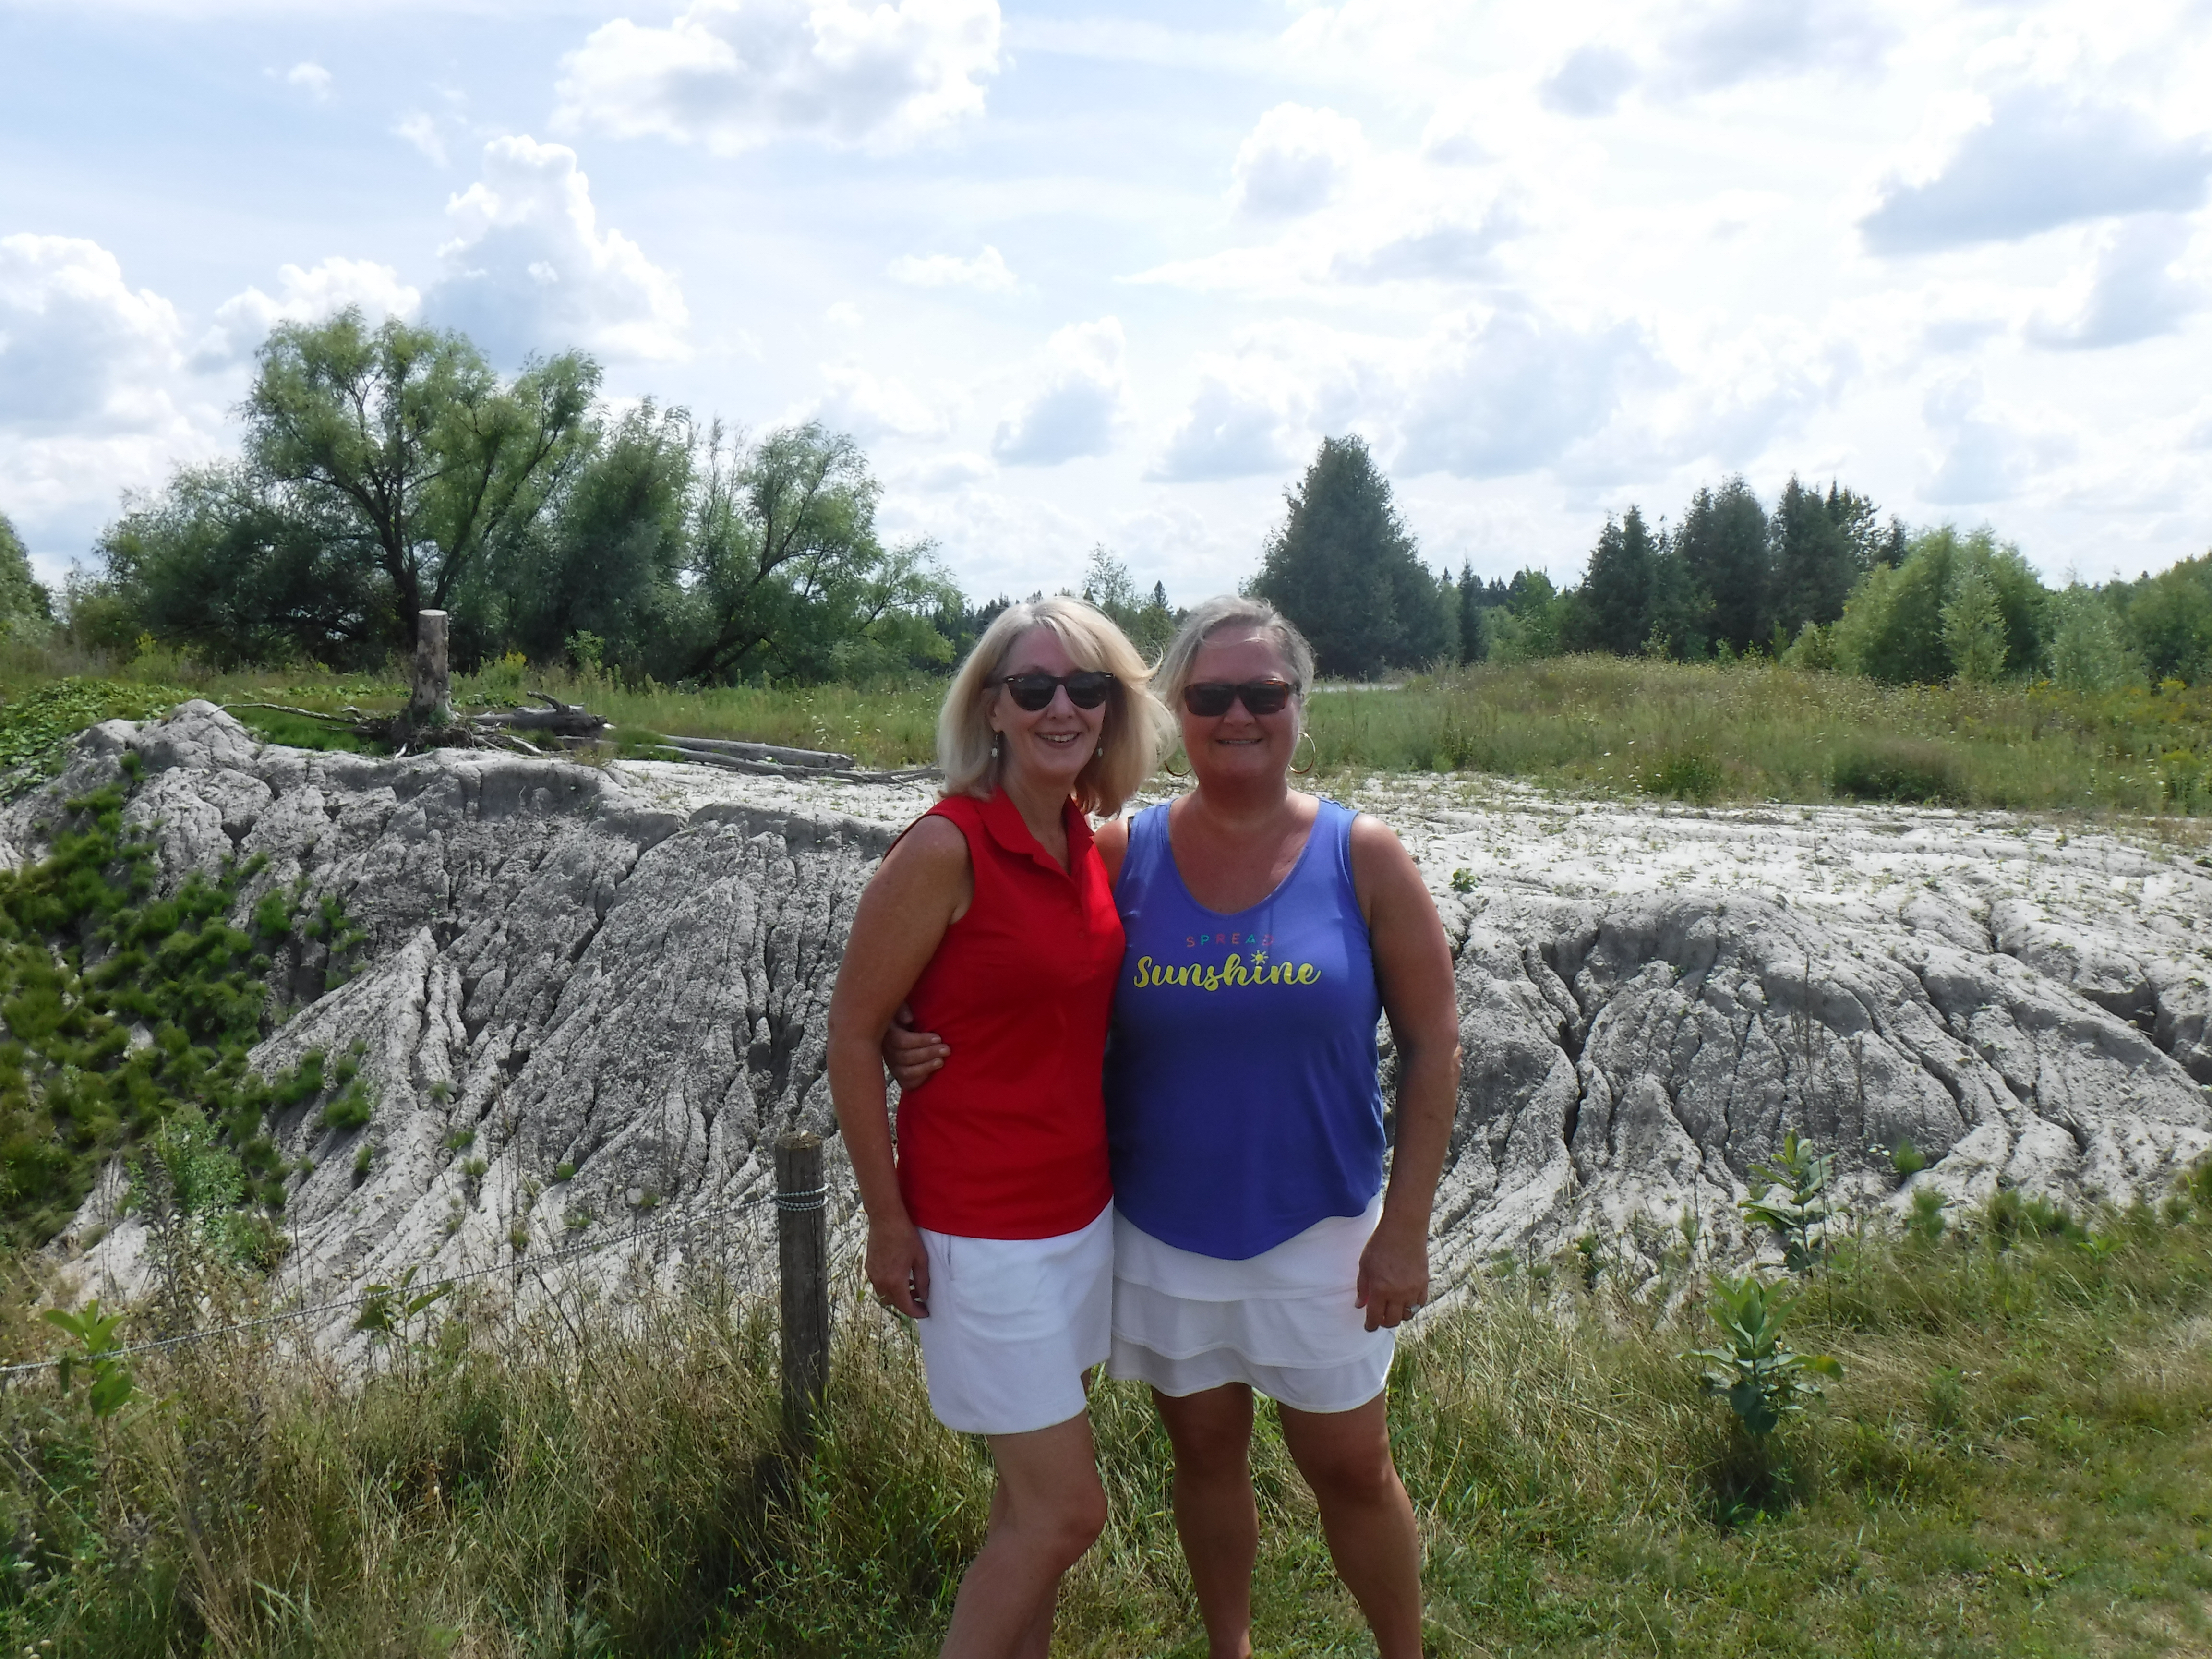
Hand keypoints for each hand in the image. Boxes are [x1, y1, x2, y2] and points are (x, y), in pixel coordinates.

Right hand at [866, 1214, 931, 1318]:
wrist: (885, 1219)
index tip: (926, 1312)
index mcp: (895, 1282)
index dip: (917, 1312)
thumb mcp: (920, 1259)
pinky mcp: (869, 1267)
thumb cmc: (905, 1236)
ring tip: (911, 1286)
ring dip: (898, 1296)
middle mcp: (881, 1282)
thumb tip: (924, 1297)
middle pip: (894, 1303)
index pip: (906, 1307)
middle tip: (920, 1300)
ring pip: (885, 1295)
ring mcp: (873, 1275)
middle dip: (907, 1305)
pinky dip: (889, 1286)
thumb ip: (923, 1281)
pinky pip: (879, 1284)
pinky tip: (900, 1276)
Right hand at [882, 1002, 949, 1091]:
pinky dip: (919, 1080)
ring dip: (925, 1067)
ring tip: (941, 1061)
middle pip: (904, 1057)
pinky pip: (907, 1083)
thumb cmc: (907, 1015)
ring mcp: (892, 1065)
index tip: (938, 1037)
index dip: (920, 1041)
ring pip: (905, 1072)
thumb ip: (902, 1008)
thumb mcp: (901, 1005)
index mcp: (887, 1033)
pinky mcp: (899, 1075)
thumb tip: (909, 1019)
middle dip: (927, 1053)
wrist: (907, 1029)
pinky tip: (932, 1073)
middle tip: (946, 1049)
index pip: (900, 1041)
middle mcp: (887, 1051)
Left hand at [1354, 1216, 1429, 1331]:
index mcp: (1380, 1289)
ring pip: (1408, 1314)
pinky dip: (1413, 1306)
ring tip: (1393, 1309)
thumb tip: (1359, 1305)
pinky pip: (1420, 1303)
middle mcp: (1398, 1294)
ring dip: (1399, 1315)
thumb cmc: (1380, 1244)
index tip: (1369, 1327)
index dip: (1371, 1325)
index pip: (1375, 1317)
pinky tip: (1406, 1301)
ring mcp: (1413, 1289)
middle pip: (1392, 1320)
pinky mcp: (1424, 1283)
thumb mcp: (1364, 1265)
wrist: (1404, 1229)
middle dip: (1384, 1323)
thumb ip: (1362, 1287)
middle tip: (1380, 1319)